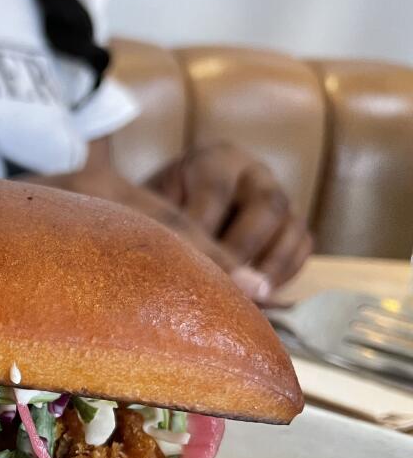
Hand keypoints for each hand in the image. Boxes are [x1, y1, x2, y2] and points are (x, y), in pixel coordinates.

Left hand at [149, 142, 313, 299]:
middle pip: (266, 205)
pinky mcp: (292, 222)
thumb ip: (168, 229)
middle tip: (226, 282)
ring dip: (271, 265)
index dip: (204, 228)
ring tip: (250, 297)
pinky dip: (287, 271)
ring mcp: (279, 196)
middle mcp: (252, 173)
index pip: (216, 189)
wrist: (173, 215)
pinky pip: (303, 245)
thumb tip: (184, 267)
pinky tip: (264, 295)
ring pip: (291, 225)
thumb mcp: (154, 212)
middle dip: (244, 249)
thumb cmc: (158, 215)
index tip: (190, 260)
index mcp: (213, 160)